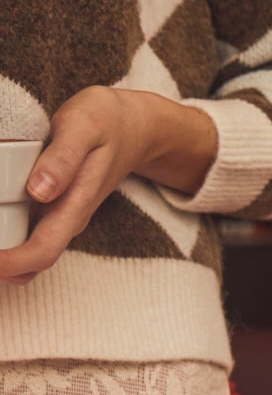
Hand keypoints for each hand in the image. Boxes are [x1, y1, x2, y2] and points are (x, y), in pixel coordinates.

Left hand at [0, 88, 216, 282]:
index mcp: (75, 206)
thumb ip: (62, 159)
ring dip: (4, 263)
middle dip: (2, 272)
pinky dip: (7, 245)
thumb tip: (39, 190)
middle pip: (33, 265)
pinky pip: (30, 238)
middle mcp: (68, 219)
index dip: (10, 263)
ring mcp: (62, 217)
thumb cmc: (107, 123)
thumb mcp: (84, 127)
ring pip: (30, 255)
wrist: (135, 129)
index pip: (41, 251)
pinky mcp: (56, 209)